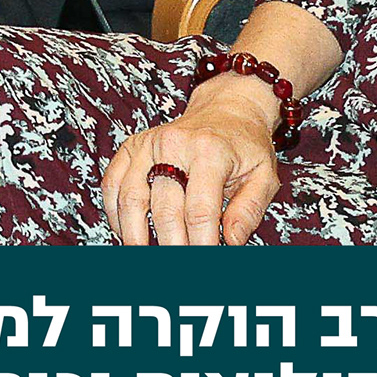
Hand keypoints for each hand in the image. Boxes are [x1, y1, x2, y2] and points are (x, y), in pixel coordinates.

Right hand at [102, 95, 281, 247]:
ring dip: (135, 235)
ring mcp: (149, 144)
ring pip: (130, 197)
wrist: (227, 109)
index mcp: (210, 151)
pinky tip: (125, 233)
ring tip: (145, 257)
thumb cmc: (245, 145)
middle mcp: (174, 144)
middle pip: (164, 208)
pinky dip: (115, 213)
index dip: (201, 244)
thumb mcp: (264, 175)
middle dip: (171, 246)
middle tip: (176, 267)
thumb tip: (231, 241)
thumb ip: (249, 210)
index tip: (205, 263)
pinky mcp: (133, 146)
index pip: (200, 210)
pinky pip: (112, 183)